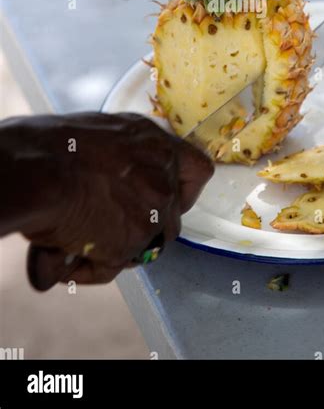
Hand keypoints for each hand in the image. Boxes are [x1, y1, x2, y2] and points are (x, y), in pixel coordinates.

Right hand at [0, 112, 212, 288]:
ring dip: (114, 251)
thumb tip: (101, 197)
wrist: (41, 169)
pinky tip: (65, 257)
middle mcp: (163, 172)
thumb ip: (110, 170)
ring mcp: (156, 206)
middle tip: (103, 231)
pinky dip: (90, 268)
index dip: (184, 191)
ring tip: (73, 245)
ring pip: (145, 245)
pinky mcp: (139, 238)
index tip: (165, 201)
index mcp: (153, 142)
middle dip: (140, 230)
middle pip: (169, 217)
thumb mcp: (95, 141)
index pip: (196, 170)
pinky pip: (114, 266)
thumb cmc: (51, 148)